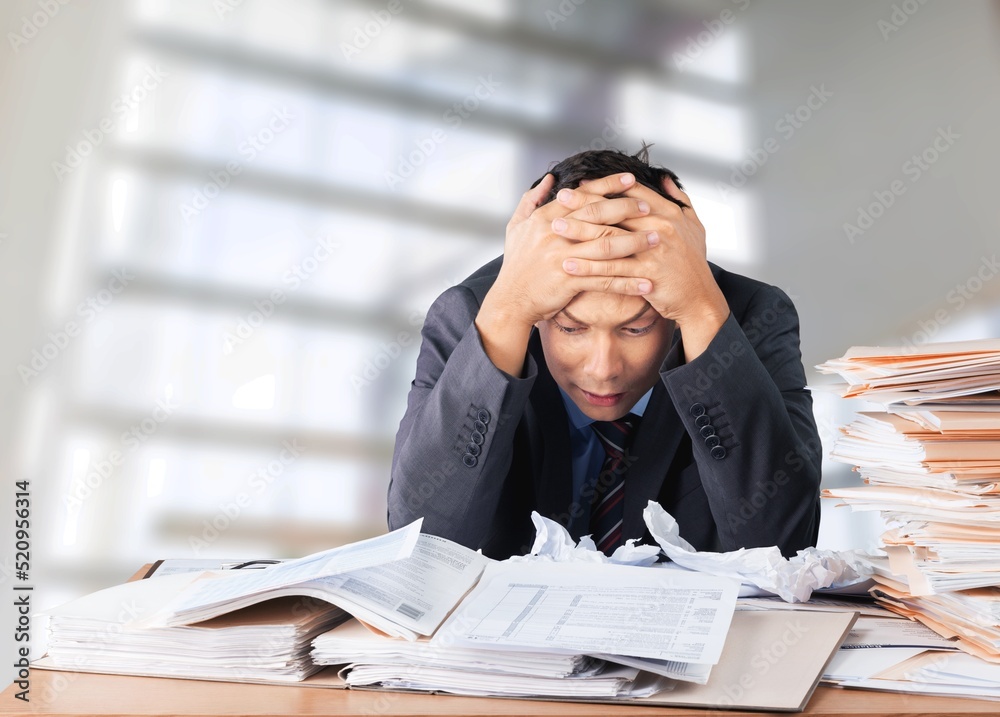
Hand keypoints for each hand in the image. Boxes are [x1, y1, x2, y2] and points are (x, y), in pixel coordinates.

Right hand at [487, 172, 656, 327]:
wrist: (510, 301)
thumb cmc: (516, 265)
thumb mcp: (516, 227)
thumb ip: (531, 200)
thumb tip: (549, 179)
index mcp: (545, 217)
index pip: (582, 195)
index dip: (607, 185)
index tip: (630, 179)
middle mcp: (555, 233)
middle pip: (598, 215)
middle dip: (627, 208)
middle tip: (650, 206)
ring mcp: (562, 257)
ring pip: (606, 246)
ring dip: (634, 242)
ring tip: (656, 239)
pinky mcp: (569, 281)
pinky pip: (604, 280)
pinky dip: (628, 282)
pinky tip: (647, 283)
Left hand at [555, 176, 730, 359]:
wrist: (699, 298)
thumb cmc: (693, 263)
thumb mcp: (694, 225)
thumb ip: (679, 200)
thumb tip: (664, 178)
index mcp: (669, 213)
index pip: (631, 193)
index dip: (604, 186)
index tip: (581, 182)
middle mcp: (661, 228)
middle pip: (615, 211)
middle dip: (584, 203)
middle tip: (560, 198)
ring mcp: (653, 251)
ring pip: (609, 238)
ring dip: (579, 232)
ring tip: (555, 228)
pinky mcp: (647, 275)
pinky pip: (611, 270)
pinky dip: (588, 267)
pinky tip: (569, 264)